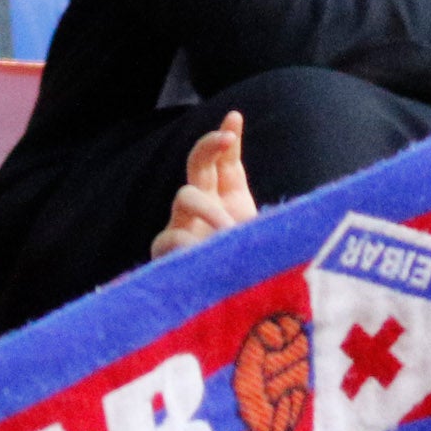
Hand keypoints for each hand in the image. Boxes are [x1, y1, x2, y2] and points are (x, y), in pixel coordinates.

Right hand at [150, 112, 256, 258]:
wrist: (236, 311)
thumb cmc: (251, 266)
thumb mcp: (262, 229)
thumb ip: (258, 200)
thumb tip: (257, 144)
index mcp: (222, 200)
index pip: (218, 161)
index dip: (223, 139)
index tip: (234, 119)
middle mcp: (199, 211)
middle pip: (196, 168)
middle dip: (208, 147)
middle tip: (227, 143)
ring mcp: (182, 232)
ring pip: (184, 197)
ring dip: (208, 208)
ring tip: (230, 231)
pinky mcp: (168, 258)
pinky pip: (167, 242)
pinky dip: (186, 244)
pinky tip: (204, 253)